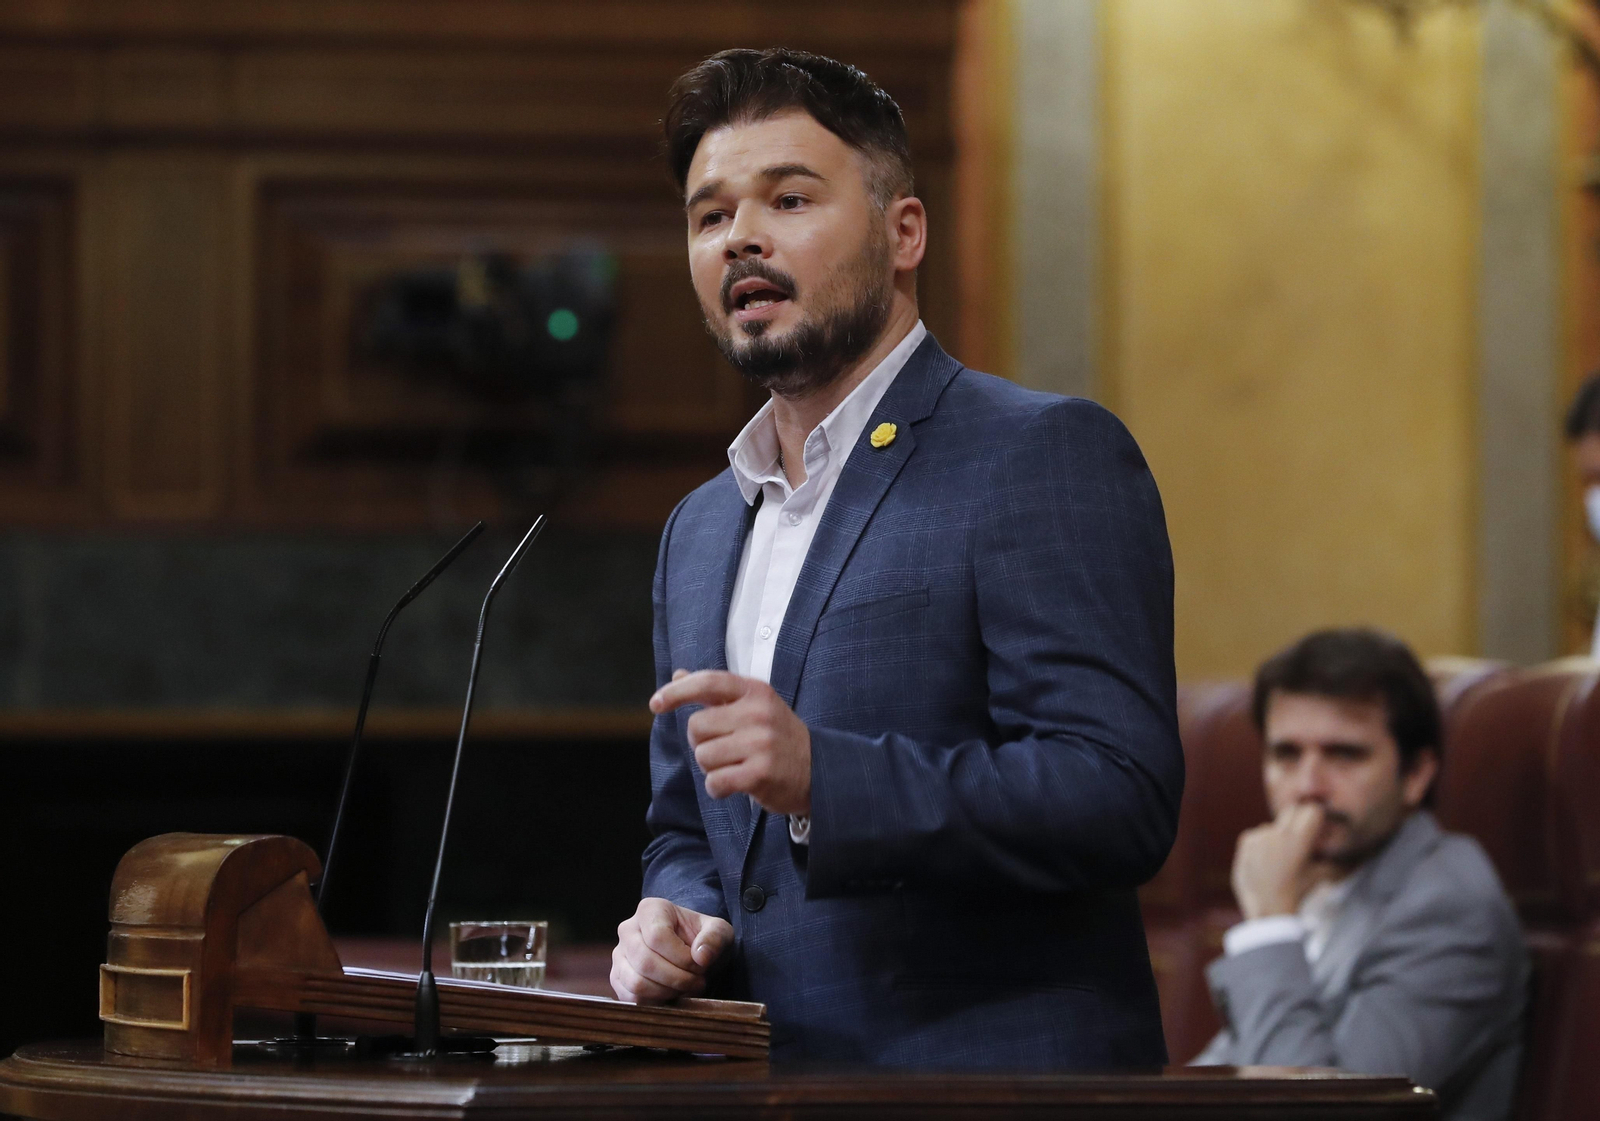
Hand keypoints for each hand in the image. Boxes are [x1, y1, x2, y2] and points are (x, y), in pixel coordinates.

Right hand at [611, 897, 733, 1003]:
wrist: (692, 952)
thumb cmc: (703, 939)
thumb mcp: (719, 931)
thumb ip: (714, 938)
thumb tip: (701, 956)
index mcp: (650, 909)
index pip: (657, 936)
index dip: (682, 958)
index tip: (700, 964)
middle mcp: (628, 929)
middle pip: (645, 961)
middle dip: (677, 978)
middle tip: (698, 981)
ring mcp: (619, 955)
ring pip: (636, 982)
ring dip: (667, 991)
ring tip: (686, 987)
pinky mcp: (618, 978)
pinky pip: (631, 997)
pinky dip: (655, 1001)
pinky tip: (672, 993)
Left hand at [650, 669, 812, 814]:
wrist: (819, 771)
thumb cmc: (776, 737)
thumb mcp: (752, 707)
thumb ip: (715, 693)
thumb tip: (678, 675)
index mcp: (755, 692)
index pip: (708, 682)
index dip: (677, 692)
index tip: (655, 703)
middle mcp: (758, 714)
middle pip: (695, 727)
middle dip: (701, 743)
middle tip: (725, 749)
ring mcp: (761, 744)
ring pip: (703, 756)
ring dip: (711, 768)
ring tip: (735, 767)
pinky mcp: (760, 773)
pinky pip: (715, 781)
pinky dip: (718, 788)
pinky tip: (734, 785)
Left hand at [1230, 802, 1329, 919]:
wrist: (1267, 909)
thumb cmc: (1297, 892)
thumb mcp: (1320, 876)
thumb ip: (1330, 859)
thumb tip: (1335, 848)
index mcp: (1298, 839)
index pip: (1312, 811)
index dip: (1316, 820)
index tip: (1316, 831)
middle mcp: (1277, 833)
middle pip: (1292, 811)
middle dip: (1299, 822)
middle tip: (1300, 840)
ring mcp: (1259, 836)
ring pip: (1274, 825)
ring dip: (1279, 835)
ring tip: (1281, 859)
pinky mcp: (1245, 841)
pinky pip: (1258, 834)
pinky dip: (1263, 843)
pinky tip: (1265, 862)